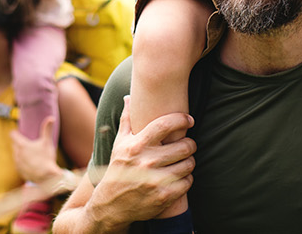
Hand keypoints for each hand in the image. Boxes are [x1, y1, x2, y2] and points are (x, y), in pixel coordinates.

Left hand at [11, 117, 65, 187]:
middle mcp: (17, 154)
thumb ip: (47, 129)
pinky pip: (18, 164)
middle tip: (22, 141)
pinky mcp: (20, 171)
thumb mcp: (47, 142)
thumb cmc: (47, 158)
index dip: (15, 133)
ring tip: (26, 152)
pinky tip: (28, 163)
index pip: (13, 136)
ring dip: (19, 153)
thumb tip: (51, 117)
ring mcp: (18, 163)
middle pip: (14, 145)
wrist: (47, 177)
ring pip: (16, 155)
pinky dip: (22, 162)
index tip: (16, 132)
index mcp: (22, 145)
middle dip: (17, 143)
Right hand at [85, 99, 197, 228]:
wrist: (111, 205)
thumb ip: (127, 119)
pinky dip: (187, 178)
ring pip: (189, 164)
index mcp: (136, 145)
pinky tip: (180, 177)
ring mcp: (156, 180)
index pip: (165, 125)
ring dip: (190, 161)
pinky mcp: (164, 196)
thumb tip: (129, 96)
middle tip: (188, 145)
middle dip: (190, 144)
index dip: (182, 119)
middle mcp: (146, 161)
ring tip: (184, 161)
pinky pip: (188, 181)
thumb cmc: (118, 169)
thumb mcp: (119, 144)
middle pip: (184, 145)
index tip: (189, 120)